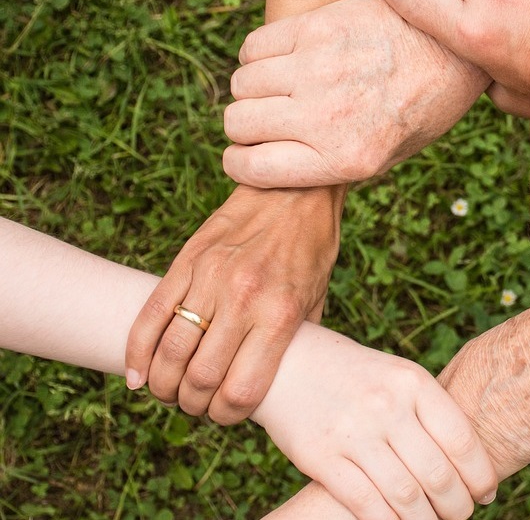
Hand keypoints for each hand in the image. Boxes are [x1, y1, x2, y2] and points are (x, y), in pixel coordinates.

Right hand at [125, 185, 343, 423]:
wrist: (294, 190)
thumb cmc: (311, 249)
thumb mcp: (316, 300)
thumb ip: (294, 342)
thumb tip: (275, 383)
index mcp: (280, 315)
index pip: (241, 390)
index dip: (227, 416)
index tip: (225, 415)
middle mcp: (243, 299)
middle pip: (200, 378)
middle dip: (193, 405)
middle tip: (195, 405)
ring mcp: (210, 278)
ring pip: (170, 351)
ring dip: (163, 384)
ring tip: (169, 391)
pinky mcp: (187, 260)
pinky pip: (151, 314)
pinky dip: (137, 351)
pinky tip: (137, 374)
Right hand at [222, 0, 489, 187]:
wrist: (452, 52)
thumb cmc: (418, 110)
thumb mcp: (385, 159)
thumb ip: (328, 166)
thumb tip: (270, 166)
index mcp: (345, 159)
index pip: (251, 168)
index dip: (240, 163)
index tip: (247, 155)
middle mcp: (327, 117)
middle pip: (238, 123)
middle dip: (245, 127)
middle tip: (267, 120)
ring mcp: (319, 69)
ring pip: (242, 83)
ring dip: (252, 90)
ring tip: (279, 89)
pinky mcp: (317, 27)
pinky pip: (254, 46)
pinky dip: (257, 56)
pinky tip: (283, 60)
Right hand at [252, 322, 497, 519]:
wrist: (287, 362)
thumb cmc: (355, 375)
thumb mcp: (397, 376)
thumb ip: (429, 411)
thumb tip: (470, 462)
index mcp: (412, 382)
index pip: (461, 439)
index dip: (480, 474)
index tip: (485, 492)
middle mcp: (386, 405)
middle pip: (438, 474)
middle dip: (457, 506)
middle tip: (460, 514)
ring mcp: (353, 432)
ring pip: (406, 496)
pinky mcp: (321, 457)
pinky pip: (366, 504)